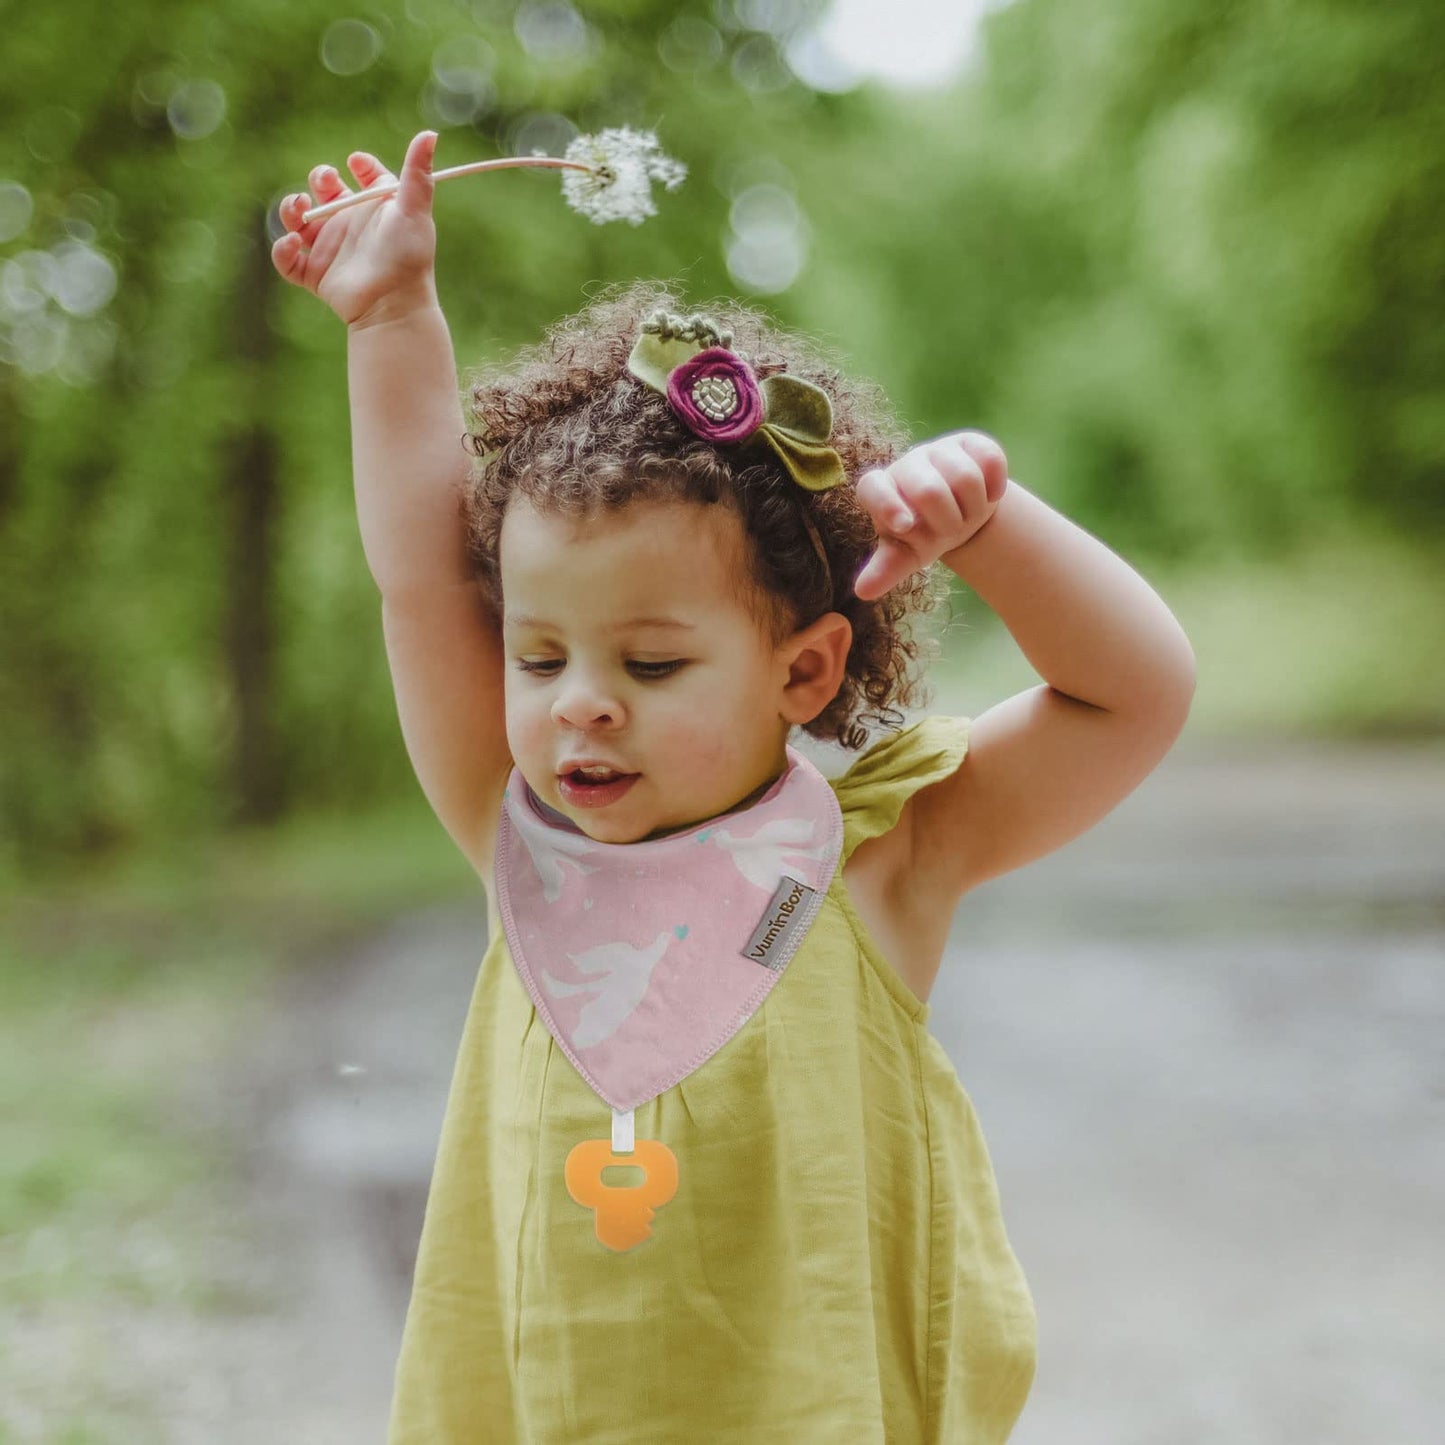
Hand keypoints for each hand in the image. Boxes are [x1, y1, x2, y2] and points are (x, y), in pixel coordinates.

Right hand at [271, 130, 440, 327]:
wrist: (394, 304)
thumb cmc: (408, 257)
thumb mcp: (413, 210)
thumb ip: (417, 173)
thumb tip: (430, 133)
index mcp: (374, 209)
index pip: (365, 178)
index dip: (360, 165)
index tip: (355, 163)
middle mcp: (351, 226)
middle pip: (325, 192)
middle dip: (319, 180)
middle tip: (325, 183)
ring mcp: (331, 250)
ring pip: (298, 221)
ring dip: (291, 209)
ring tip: (301, 209)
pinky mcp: (315, 275)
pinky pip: (287, 260)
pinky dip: (282, 250)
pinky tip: (295, 243)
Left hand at [851, 430, 1009, 600]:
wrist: (959, 513)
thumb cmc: (923, 535)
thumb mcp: (905, 554)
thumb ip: (886, 569)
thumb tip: (863, 591)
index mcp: (880, 490)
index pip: (873, 488)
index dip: (888, 504)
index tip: (904, 526)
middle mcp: (906, 465)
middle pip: (930, 491)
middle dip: (948, 522)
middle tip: (951, 531)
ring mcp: (938, 450)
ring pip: (965, 477)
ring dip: (974, 508)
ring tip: (968, 514)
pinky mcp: (970, 442)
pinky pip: (991, 459)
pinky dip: (996, 486)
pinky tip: (991, 494)